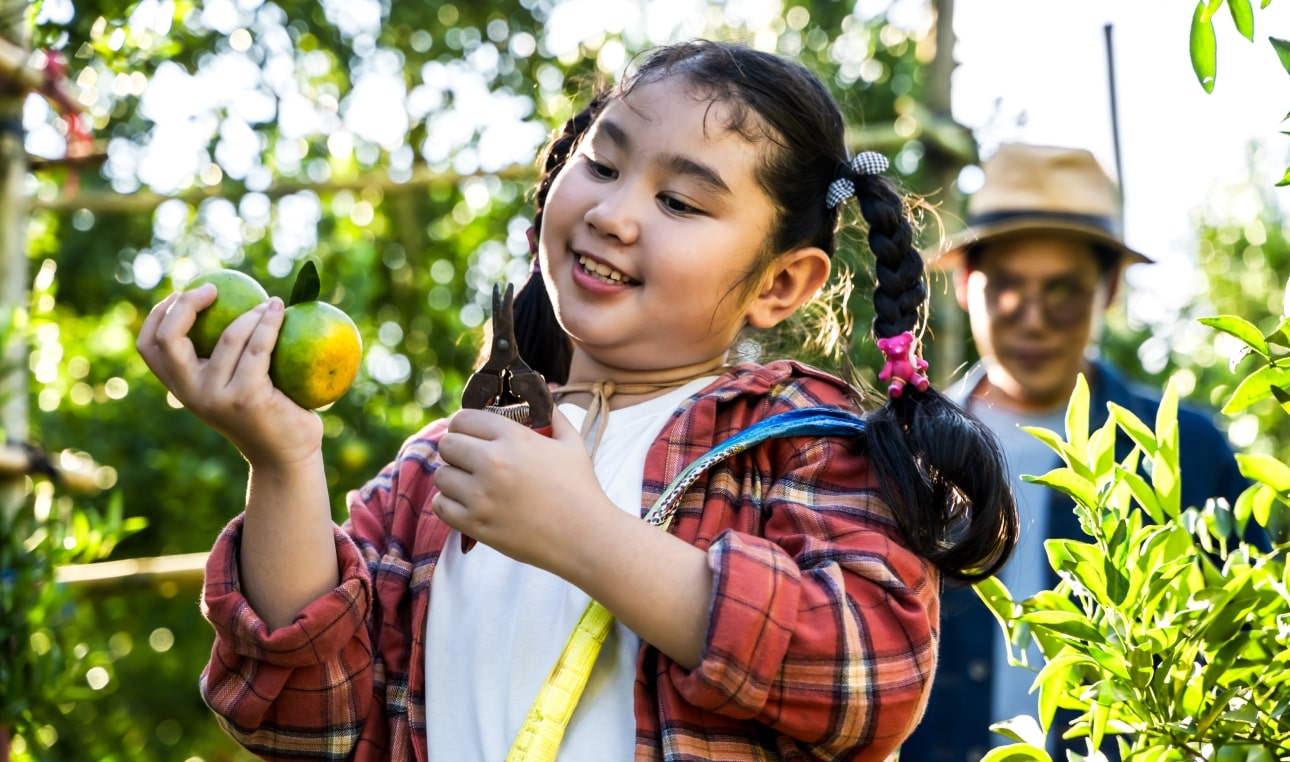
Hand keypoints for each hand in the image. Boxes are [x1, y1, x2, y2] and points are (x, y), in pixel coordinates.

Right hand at [136, 286, 323, 468]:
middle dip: (186, 305)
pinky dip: (269, 323)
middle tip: (212, 288)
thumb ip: (222, 358)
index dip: (157, 314)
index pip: (148, 348)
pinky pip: (258, 348)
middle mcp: (191, 394)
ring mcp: (217, 397)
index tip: (181, 292)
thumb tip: (226, 299)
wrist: (286, 456)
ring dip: (251, 312)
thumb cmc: (267, 413)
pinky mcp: (247, 397)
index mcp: (181, 389)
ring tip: (270, 303)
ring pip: (227, 337)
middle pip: (169, 339)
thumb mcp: (232, 385)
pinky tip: (278, 310)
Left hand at [432, 407, 614, 570]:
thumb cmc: (580, 489)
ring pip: (441, 476)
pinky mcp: (475, 524)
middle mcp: (492, 462)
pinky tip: (466, 504)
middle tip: (468, 460)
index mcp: (513, 438)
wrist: (584, 537)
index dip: (464, 425)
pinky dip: (449, 504)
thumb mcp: (572, 444)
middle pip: (447, 445)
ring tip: (470, 484)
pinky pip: (440, 505)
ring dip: (453, 479)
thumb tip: (543, 399)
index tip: (469, 434)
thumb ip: (554, 417)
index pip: (463, 418)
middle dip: (456, 450)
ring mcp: (481, 495)